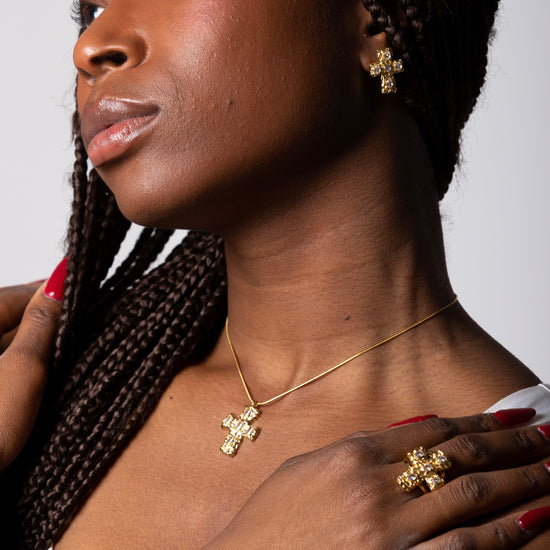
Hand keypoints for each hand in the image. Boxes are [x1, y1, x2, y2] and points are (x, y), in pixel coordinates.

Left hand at [0, 259, 65, 471]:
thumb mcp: (24, 370)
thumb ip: (44, 324)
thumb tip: (60, 284)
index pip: (17, 296)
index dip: (54, 293)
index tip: (83, 293)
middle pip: (11, 319)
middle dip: (46, 322)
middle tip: (81, 327)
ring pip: (7, 344)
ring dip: (34, 346)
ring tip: (65, 355)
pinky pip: (1, 366)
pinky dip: (19, 366)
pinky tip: (40, 377)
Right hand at [205, 412, 549, 548]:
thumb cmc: (271, 522)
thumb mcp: (306, 469)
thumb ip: (357, 448)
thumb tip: (411, 431)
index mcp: (350, 455)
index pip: (431, 430)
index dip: (478, 422)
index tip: (512, 418)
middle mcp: (374, 489)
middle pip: (458, 459)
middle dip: (510, 448)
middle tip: (546, 438)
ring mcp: (387, 534)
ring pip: (470, 501)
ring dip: (518, 486)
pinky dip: (502, 536)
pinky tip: (530, 523)